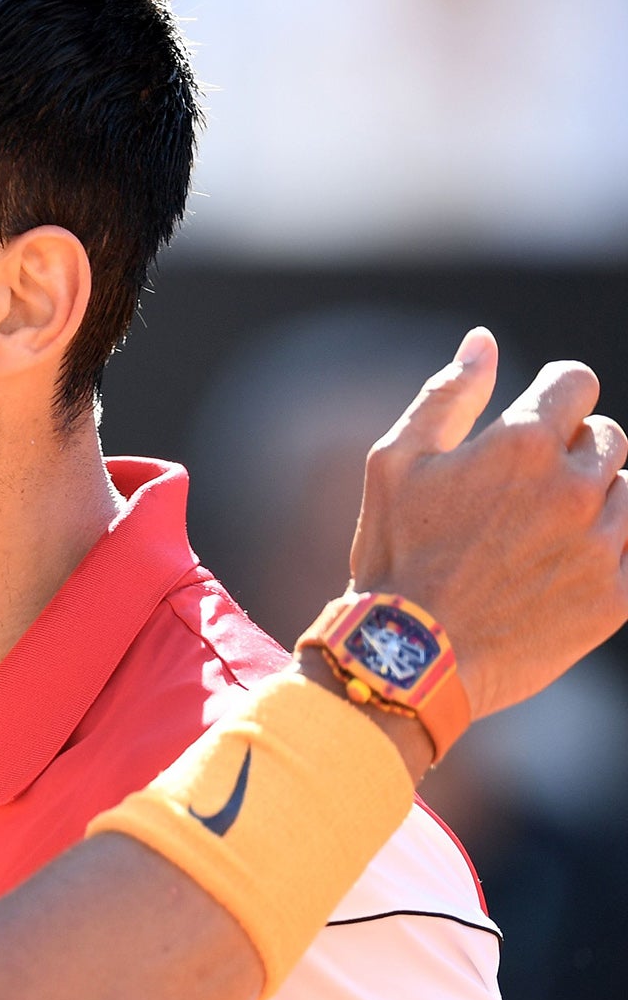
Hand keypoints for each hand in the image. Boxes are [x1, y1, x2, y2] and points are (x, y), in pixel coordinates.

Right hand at [350, 328, 627, 723]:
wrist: (408, 659)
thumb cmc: (393, 555)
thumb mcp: (394, 463)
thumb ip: (447, 395)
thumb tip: (484, 341)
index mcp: (522, 443)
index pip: (576, 384)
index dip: (553, 398)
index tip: (532, 425)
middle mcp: (573, 486)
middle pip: (608, 437)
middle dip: (571, 452)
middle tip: (522, 493)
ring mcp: (602, 543)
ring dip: (592, 501)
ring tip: (537, 536)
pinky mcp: (617, 596)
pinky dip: (606, 549)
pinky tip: (559, 567)